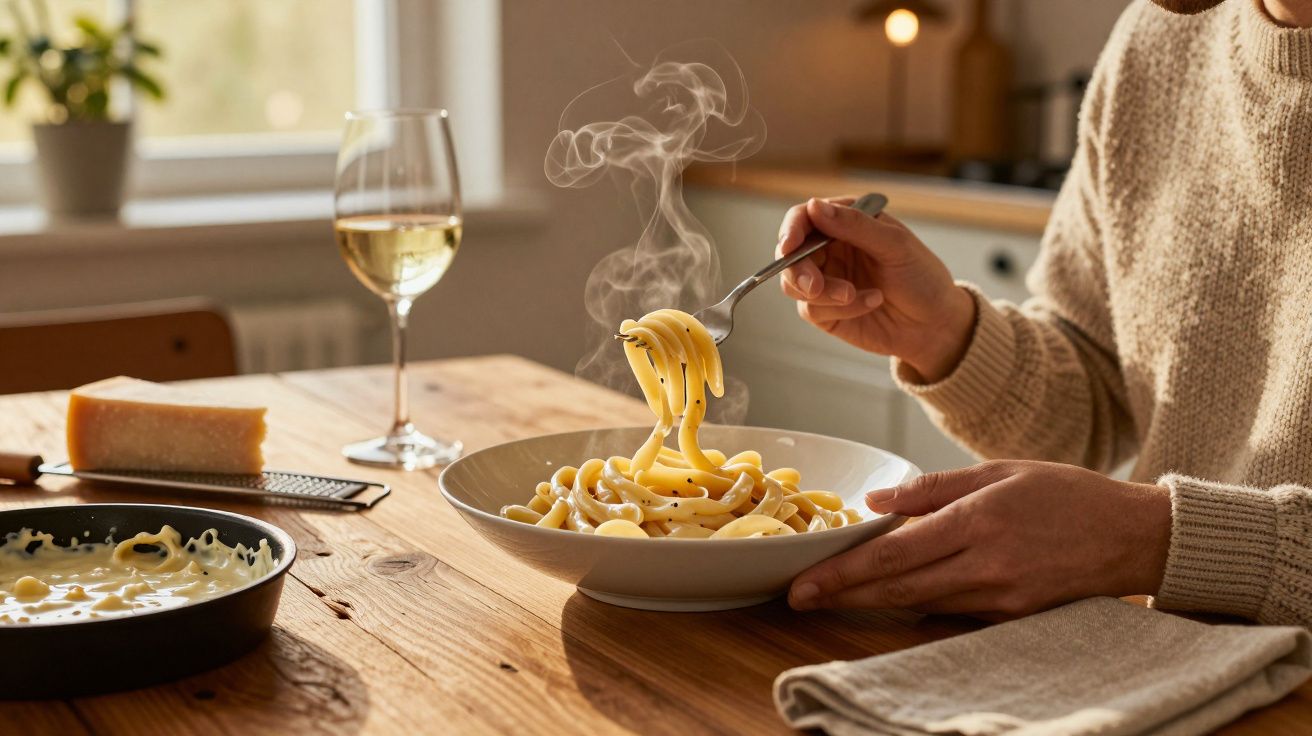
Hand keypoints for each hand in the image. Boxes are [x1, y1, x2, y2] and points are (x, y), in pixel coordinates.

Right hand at [777, 197, 975, 381]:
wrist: (935, 324)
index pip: (804, 218)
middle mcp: (830, 249)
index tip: (788, 246)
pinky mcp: (826, 311)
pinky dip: (840, 308)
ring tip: (853, 295)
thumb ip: (854, 225)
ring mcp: (826, 280)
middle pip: (789, 254)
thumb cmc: (922, 277)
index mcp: (845, 222)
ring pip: (794, 284)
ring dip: (821, 293)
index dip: (791, 229)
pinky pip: (812, 309)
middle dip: (798, 271)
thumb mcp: (895, 245)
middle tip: (814, 287)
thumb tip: (814, 207)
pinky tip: (870, 302)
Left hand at [788, 460, 1171, 618]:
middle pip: (897, 589)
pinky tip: (892, 597)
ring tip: (832, 595)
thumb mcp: (1000, 471)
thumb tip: (877, 502)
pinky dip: (918, 604)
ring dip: (872, 602)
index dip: (843, 572)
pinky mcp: (1014, 616)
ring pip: (919, 605)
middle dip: (842, 595)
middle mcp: (986, 566)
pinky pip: (953, 612)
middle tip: (798, 597)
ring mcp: (1001, 598)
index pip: (894, 555)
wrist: (1136, 537)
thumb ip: (935, 487)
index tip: (804, 583)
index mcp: (978, 522)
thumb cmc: (1068, 494)